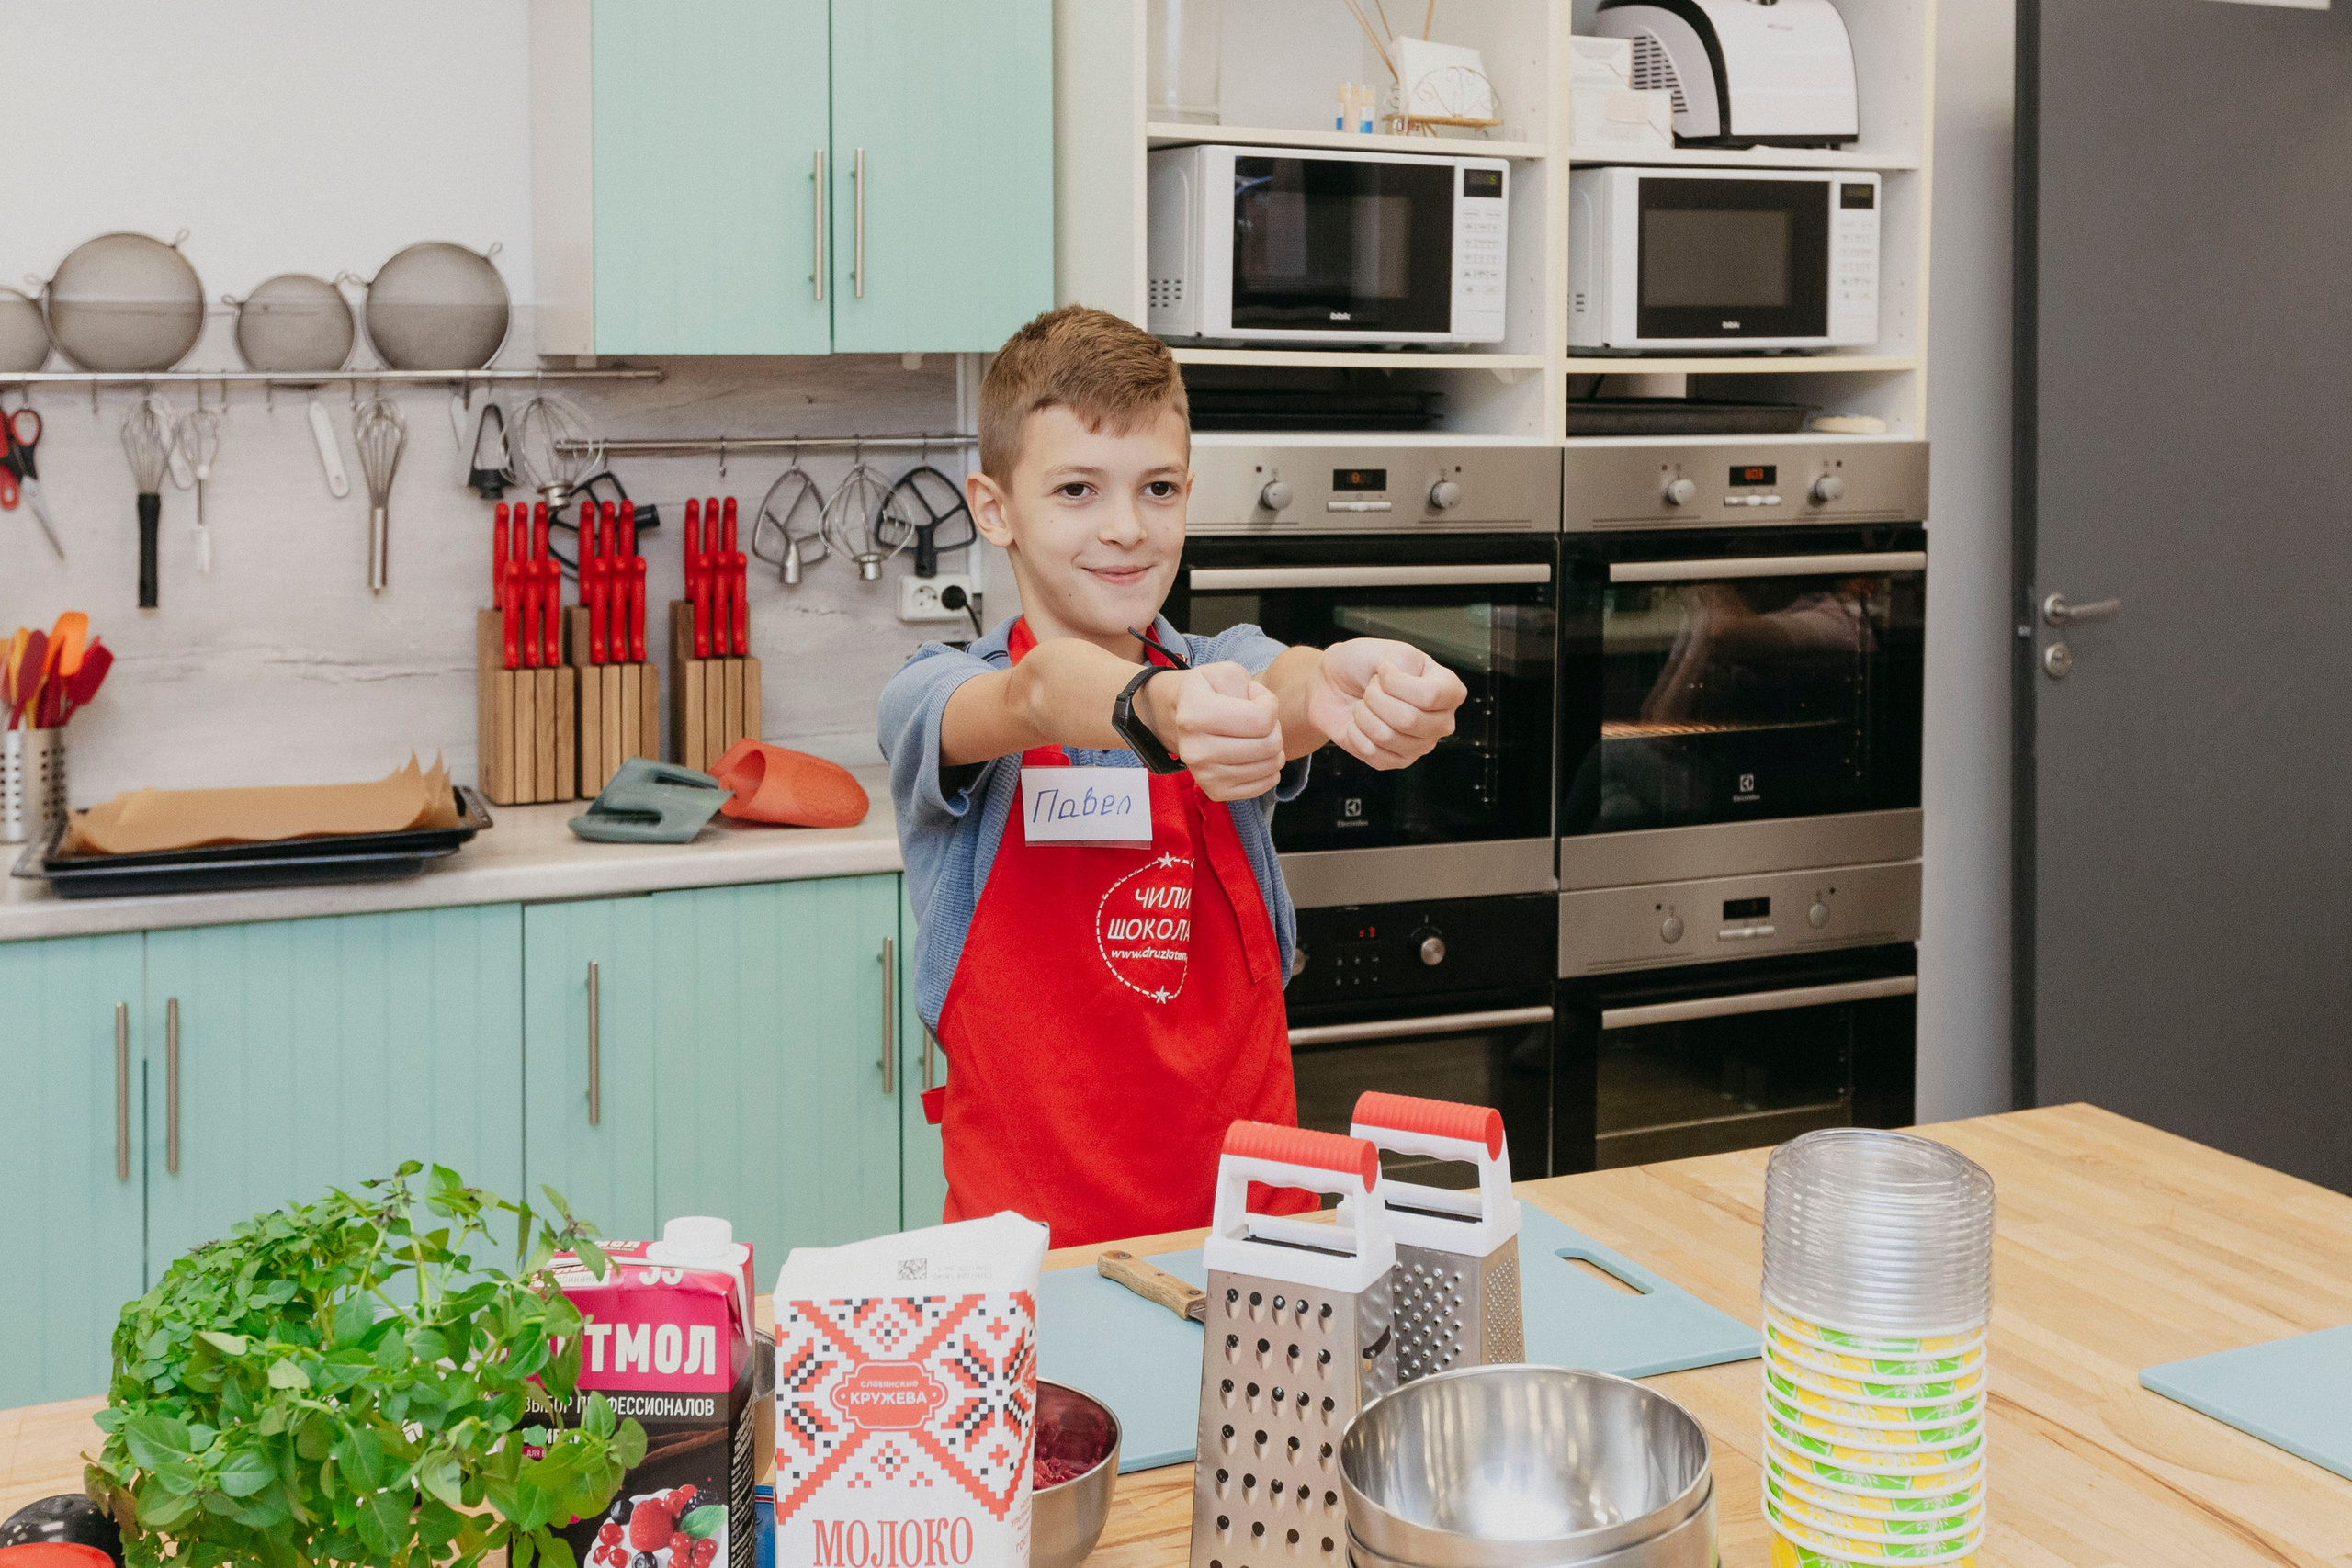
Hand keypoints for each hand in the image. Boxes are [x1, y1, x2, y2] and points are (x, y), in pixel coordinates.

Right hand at [1143, 660, 1285, 800]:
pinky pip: (1266, 784)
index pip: (1262, 719)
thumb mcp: (1224, 672)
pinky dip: (1268, 768)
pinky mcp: (1216, 792)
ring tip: (1254, 735)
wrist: (1183, 718)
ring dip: (1272, 748)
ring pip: (1271, 766)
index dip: (1269, 705)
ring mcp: (1204, 776)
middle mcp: (1195, 751)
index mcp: (1195, 715)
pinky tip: (1253, 754)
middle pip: (1269, 746)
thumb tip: (1263, 717)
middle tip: (1258, 720)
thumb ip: (1248, 685)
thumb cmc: (1210, 692)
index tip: (1256, 700)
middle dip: (1274, 728)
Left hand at [1306, 639, 1465, 768]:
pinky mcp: (1397, 761)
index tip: (1383, 668)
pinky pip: (1372, 752)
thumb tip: (1404, 696)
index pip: (1431, 696)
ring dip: (1363, 714)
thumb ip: (1407, 665)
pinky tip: (1360, 722)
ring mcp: (1421, 745)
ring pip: (1387, 736)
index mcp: (1448, 690)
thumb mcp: (1388, 651)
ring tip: (1364, 704)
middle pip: (1409, 719)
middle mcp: (1441, 721)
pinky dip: (1355, 732)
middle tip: (1370, 689)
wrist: (1332, 684)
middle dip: (1376, 698)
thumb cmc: (1363, 664)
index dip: (1397, 682)